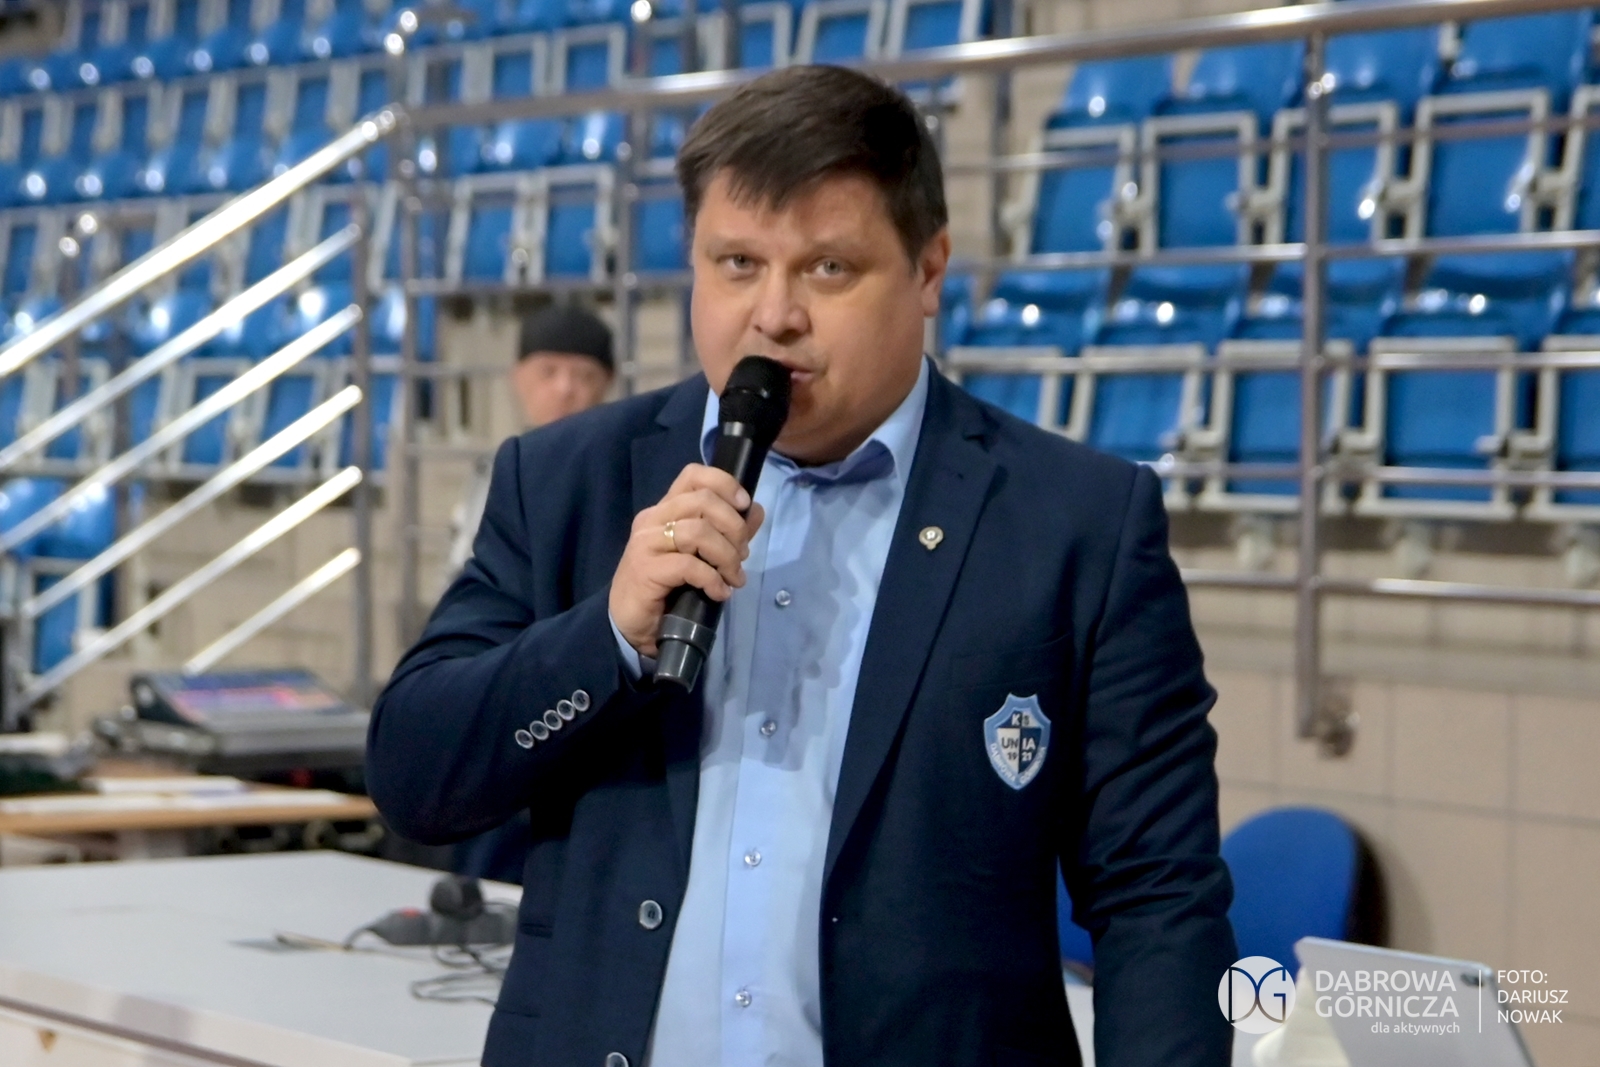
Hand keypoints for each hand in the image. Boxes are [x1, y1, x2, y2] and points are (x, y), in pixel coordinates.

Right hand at [610, 465, 764, 657]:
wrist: (629, 624)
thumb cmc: (666, 587)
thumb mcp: (702, 555)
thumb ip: (728, 532)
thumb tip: (757, 510)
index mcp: (665, 509)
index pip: (693, 475)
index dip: (724, 483)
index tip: (744, 505)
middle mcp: (653, 519)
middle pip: (703, 501)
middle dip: (734, 527)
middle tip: (742, 555)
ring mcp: (646, 542)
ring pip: (698, 531)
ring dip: (726, 556)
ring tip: (733, 578)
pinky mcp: (645, 569)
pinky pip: (689, 565)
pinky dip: (713, 580)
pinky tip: (718, 593)